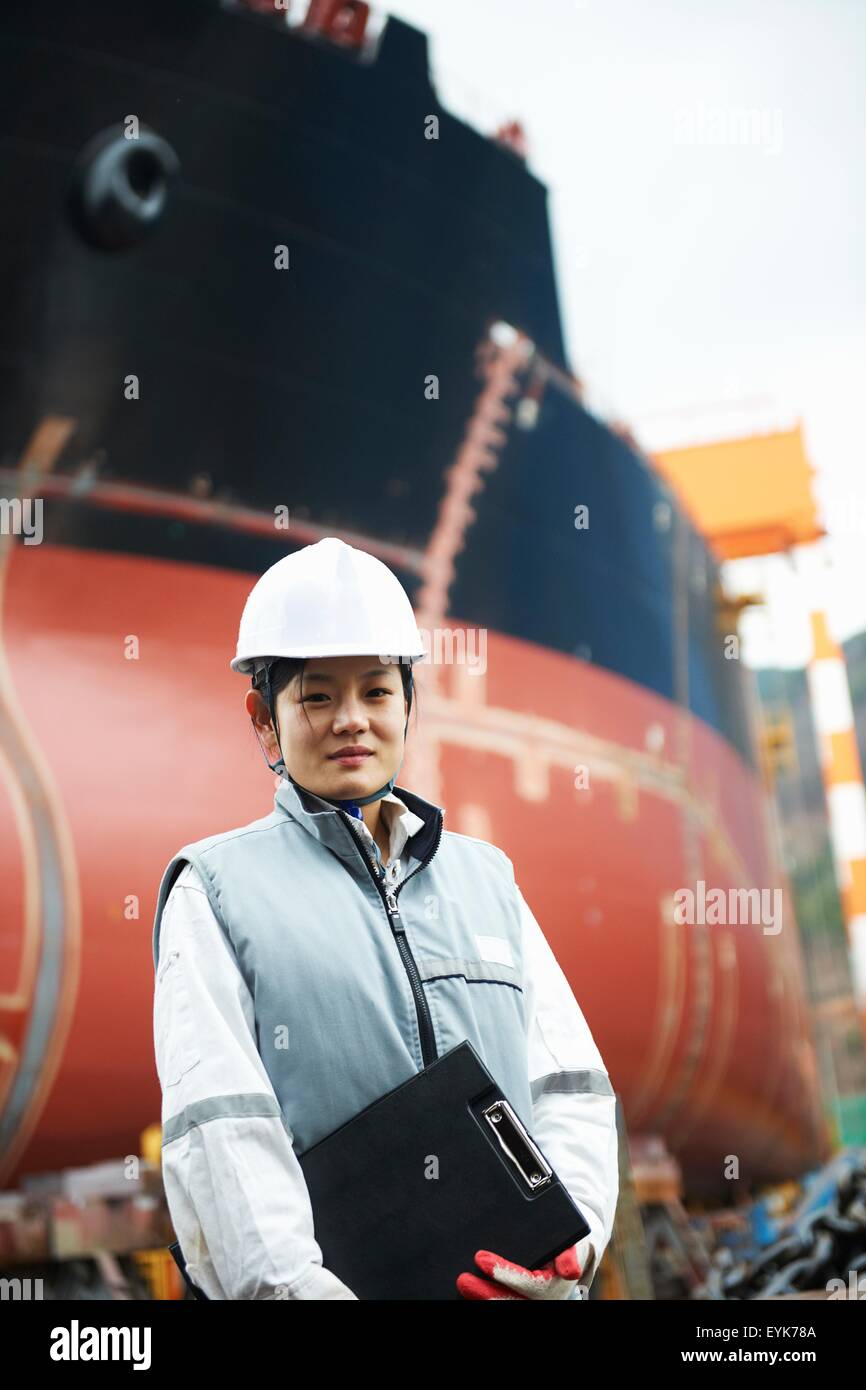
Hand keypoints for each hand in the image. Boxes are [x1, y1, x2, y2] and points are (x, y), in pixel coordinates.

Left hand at [456, 1244, 582, 1299]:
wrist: (567, 1254)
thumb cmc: (564, 1246)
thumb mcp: (569, 1244)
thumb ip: (568, 1254)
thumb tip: (569, 1270)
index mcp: (552, 1284)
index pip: (528, 1283)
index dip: (504, 1272)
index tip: (481, 1259)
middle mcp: (541, 1299)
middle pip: (511, 1301)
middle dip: (485, 1292)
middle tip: (463, 1279)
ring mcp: (529, 1302)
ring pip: (504, 1305)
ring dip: (481, 1298)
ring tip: (463, 1285)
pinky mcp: (518, 1300)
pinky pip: (503, 1303)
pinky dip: (485, 1300)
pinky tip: (469, 1296)